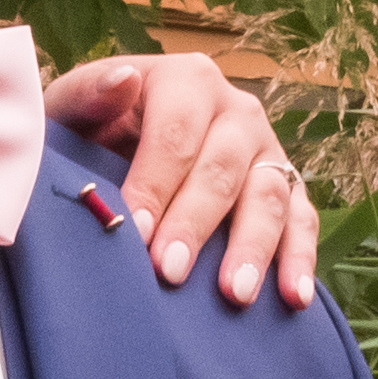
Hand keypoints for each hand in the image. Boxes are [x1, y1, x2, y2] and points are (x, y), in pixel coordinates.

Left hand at [43, 50, 317, 309]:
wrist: (116, 146)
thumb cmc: (92, 130)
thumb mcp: (74, 107)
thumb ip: (88, 95)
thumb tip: (123, 82)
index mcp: (186, 81)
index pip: (175, 132)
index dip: (155, 182)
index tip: (133, 230)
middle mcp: (236, 111)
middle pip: (223, 168)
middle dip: (195, 223)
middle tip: (168, 271)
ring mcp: (266, 150)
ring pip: (269, 196)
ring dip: (253, 247)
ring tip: (234, 294)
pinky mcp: (287, 186)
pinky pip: (302, 221)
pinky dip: (300, 259)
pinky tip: (292, 297)